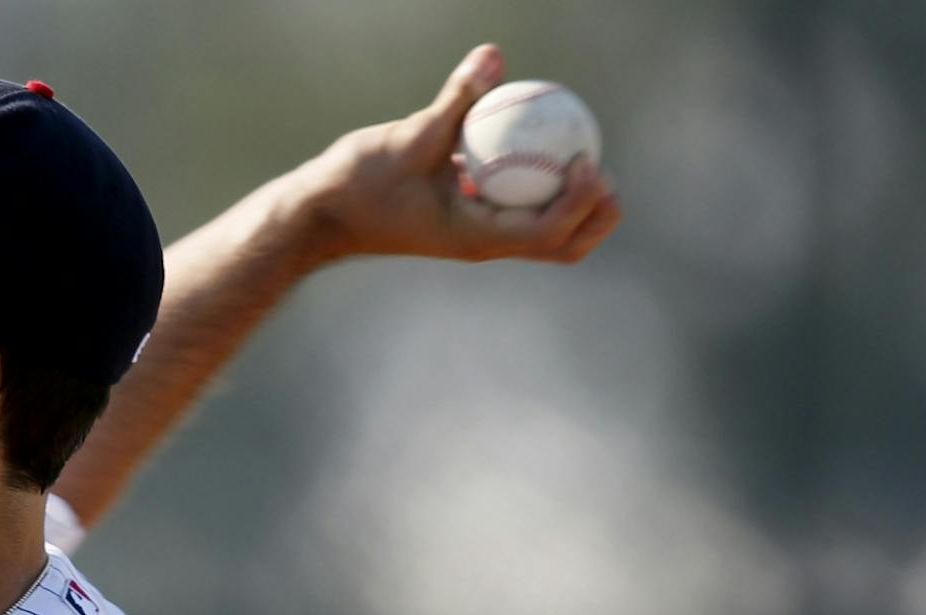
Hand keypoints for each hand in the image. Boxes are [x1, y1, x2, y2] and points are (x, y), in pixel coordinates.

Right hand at [298, 44, 619, 265]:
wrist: (321, 215)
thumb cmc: (357, 186)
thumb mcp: (409, 137)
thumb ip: (456, 100)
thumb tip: (492, 56)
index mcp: (476, 236)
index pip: (548, 231)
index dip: (581, 199)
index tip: (586, 159)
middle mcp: (484, 242)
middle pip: (561, 246)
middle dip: (595, 215)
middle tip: (604, 169)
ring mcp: (477, 233)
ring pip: (545, 231)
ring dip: (574, 202)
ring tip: (583, 156)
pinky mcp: (467, 218)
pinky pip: (518, 206)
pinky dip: (539, 184)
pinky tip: (539, 142)